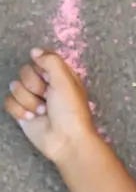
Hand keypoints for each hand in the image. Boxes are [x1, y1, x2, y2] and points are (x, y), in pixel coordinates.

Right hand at [4, 48, 99, 165]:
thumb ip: (51, 61)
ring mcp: (33, 100)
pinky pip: (9, 102)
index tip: (49, 79)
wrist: (66, 140)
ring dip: (28, 100)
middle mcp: (46, 86)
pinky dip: (20, 111)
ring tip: (43, 112)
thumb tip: (35, 51)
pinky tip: (33, 118)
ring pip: (15, 87)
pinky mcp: (23, 113)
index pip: (39, 60)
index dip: (41, 69)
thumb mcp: (66, 80)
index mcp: (59, 77)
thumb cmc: (70, 111)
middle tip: (47, 97)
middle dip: (33, 86)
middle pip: (24, 72)